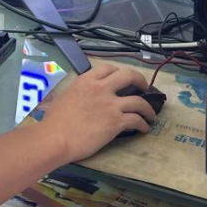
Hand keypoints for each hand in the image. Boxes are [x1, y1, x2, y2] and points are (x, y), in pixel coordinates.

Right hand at [38, 64, 156, 162]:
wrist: (56, 137)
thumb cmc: (55, 121)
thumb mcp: (66, 97)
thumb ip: (79, 93)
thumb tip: (84, 98)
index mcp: (86, 81)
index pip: (108, 68)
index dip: (119, 72)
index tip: (123, 79)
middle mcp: (101, 88)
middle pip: (129, 76)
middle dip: (140, 80)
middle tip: (144, 87)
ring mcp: (110, 105)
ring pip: (138, 101)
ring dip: (147, 107)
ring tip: (150, 114)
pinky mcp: (116, 122)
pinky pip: (136, 120)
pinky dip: (143, 124)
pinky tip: (144, 128)